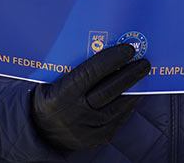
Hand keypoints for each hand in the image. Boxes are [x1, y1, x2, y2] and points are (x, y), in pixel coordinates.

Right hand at [31, 44, 149, 150]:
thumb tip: (102, 43)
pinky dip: (127, 106)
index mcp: (60, 95)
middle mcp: (74, 114)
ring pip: (117, 107)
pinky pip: (117, 121)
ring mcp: (86, 130)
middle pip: (109, 91)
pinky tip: (134, 94)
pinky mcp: (96, 139)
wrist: (39, 130)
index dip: (111, 60)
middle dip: (129, 75)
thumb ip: (71, 67)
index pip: (90, 73)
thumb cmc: (49, 95)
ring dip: (133, 90)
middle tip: (144, 62)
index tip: (128, 49)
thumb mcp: (51, 81)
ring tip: (141, 76)